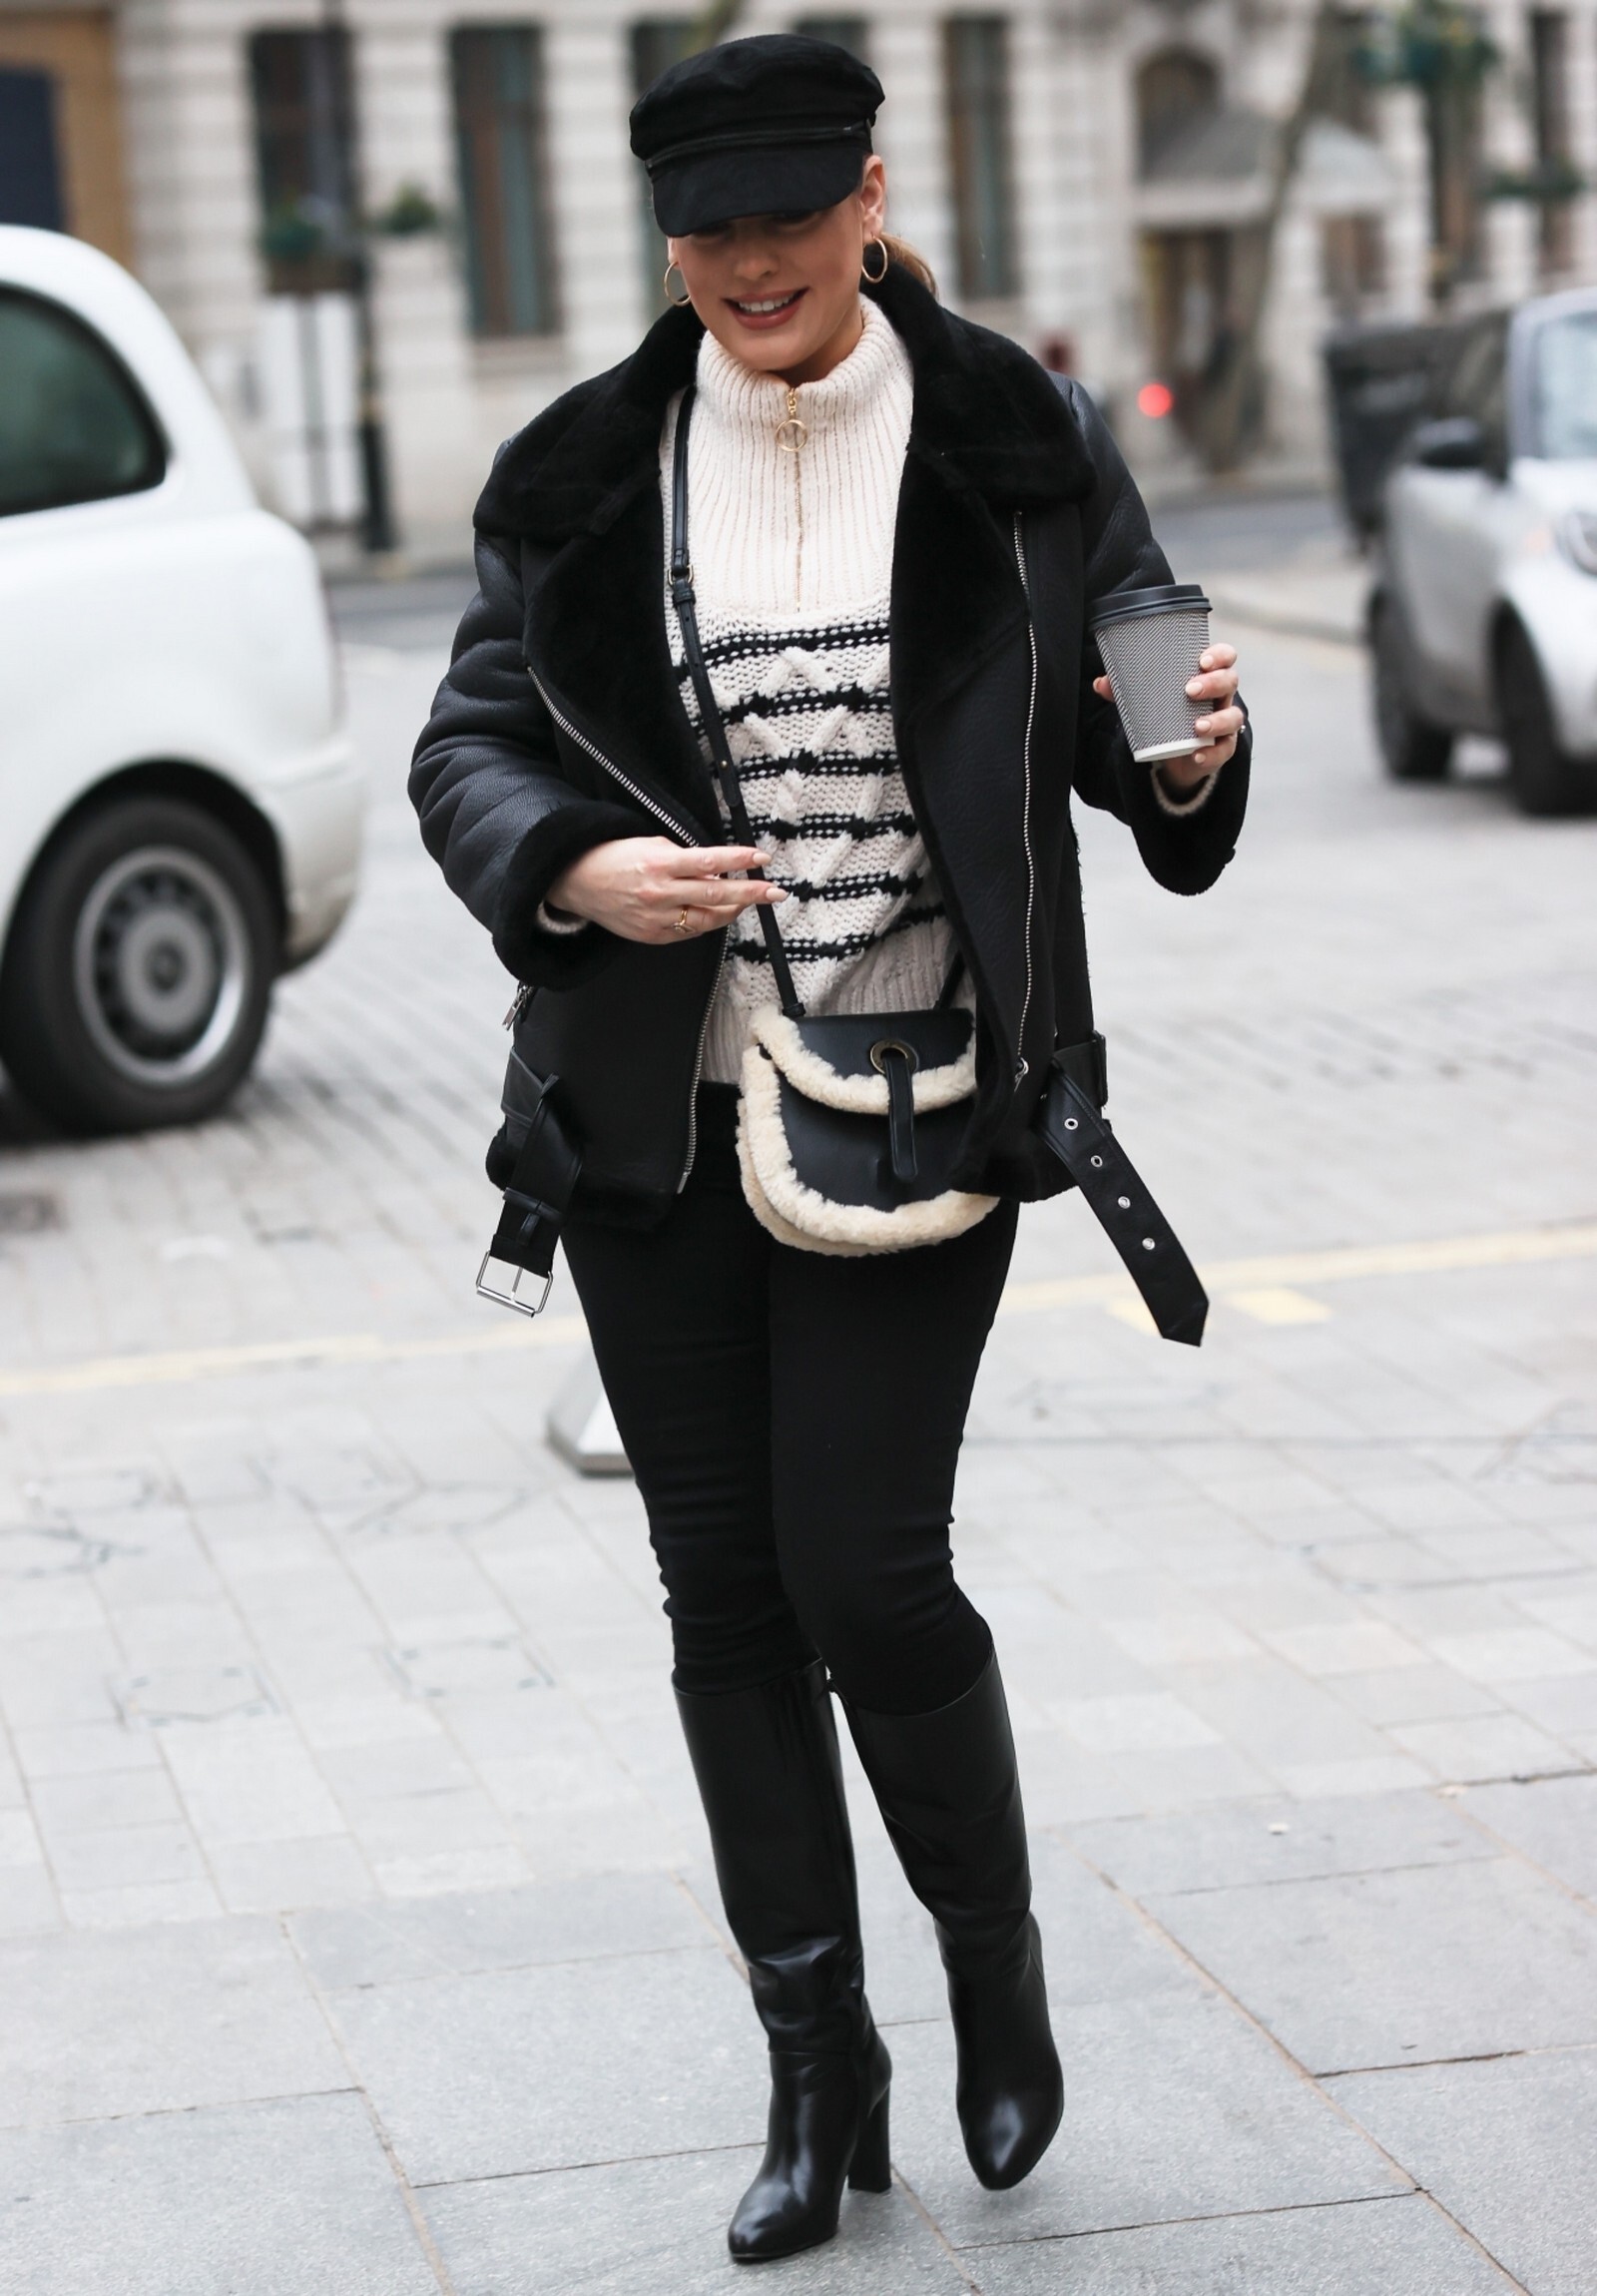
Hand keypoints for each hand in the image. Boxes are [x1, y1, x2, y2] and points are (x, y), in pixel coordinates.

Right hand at [546, 838, 786, 945]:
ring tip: (749, 902)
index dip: (739, 861)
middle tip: (776, 892)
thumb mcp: (649, 845)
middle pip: (716, 895)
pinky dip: (706, 922)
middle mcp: (660, 893)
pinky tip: (717, 913)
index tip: (762, 859)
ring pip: (707, 920)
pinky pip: (689, 932)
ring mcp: (656, 919)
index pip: (710, 861)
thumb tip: (715, 870)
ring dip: (733, 911)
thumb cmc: (614, 857)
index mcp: (660, 864)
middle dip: (751, 894)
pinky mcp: (651, 936)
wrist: (577, 883)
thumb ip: (684, 857)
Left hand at [1093, 640, 1242, 792]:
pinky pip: (1223, 750)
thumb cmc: (1167, 713)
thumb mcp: (1147, 700)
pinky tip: (1196, 754)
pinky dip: (1210, 754)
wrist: (1174, 754)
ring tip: (1198, 726)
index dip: (1220, 655)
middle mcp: (1221, 697)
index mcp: (1208, 676)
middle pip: (1230, 681)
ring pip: (1233, 716)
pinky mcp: (1221, 748)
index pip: (1225, 658)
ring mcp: (1224, 722)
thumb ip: (1124, 691)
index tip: (1202, 660)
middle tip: (1190, 690)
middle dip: (1214, 683)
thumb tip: (1100, 683)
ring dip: (1217, 720)